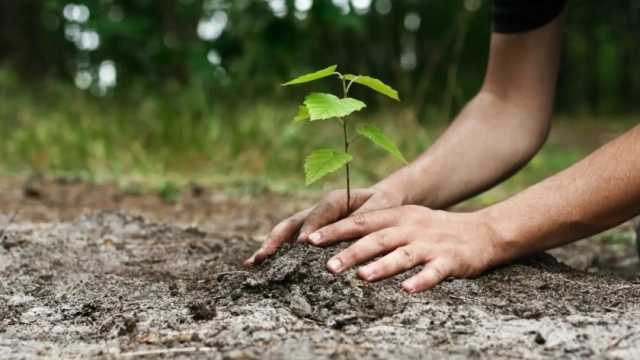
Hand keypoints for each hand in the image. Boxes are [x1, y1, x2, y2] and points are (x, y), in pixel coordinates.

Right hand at [244, 186, 402, 265]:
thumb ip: (363, 219)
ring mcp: (311, 222)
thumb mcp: (379, 208)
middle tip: (262, 256)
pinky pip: (291, 242)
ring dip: (270, 247)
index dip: (310, 227)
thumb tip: (347, 236)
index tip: (303, 243)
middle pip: (292, 223)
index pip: (319, 213)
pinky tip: (263, 267)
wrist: (383, 200)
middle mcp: (318, 210)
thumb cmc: (384, 204)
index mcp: (335, 200)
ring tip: (252, 263)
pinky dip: (277, 253)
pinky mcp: (311, 233)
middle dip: (276, 240)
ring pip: (286, 233)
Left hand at [306, 205, 501, 292]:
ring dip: (382, 266)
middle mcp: (411, 228)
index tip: (310, 240)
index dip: (335, 230)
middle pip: (377, 239)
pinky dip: (421, 281)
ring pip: (403, 255)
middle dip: (351, 252)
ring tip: (362, 277)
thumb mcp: (406, 220)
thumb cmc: (435, 229)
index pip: (361, 222)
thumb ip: (377, 228)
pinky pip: (434, 272)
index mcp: (397, 216)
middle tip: (328, 266)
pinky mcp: (450, 261)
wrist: (482, 232)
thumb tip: (339, 239)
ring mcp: (430, 244)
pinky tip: (407, 290)